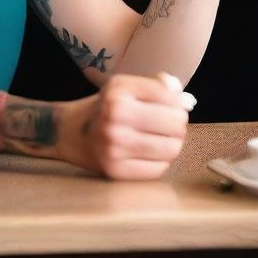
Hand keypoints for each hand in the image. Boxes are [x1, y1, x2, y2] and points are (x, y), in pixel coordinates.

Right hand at [58, 73, 189, 179]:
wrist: (70, 132)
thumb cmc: (107, 107)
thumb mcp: (126, 86)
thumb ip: (158, 87)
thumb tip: (188, 101)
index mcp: (120, 90)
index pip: (171, 97)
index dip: (179, 103)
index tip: (172, 107)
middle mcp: (116, 116)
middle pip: (175, 124)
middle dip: (178, 124)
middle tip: (170, 125)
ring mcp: (114, 146)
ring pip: (171, 149)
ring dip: (173, 144)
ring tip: (162, 139)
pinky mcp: (115, 170)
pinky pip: (158, 169)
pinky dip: (160, 161)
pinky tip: (150, 153)